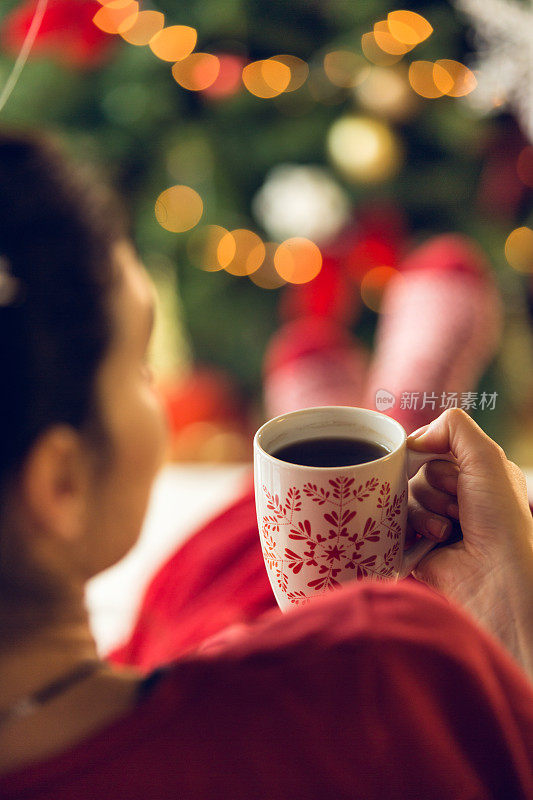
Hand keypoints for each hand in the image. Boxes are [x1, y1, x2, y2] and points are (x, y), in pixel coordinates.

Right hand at [406, 408, 532, 679]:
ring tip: (449, 528)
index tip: (447, 465)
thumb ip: (453, 426)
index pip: (437, 447)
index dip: (436, 452)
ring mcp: (437, 521)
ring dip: (427, 508)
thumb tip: (414, 438)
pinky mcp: (417, 544)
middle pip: (418, 470)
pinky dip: (414, 527)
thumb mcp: (486, 456)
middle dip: (436, 484)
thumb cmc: (500, 519)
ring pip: (406, 495)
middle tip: (458, 503)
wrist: (495, 577)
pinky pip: (396, 521)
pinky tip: (436, 540)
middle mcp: (460, 496)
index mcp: (479, 473)